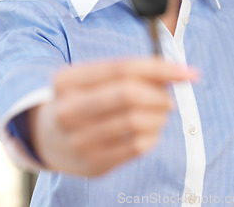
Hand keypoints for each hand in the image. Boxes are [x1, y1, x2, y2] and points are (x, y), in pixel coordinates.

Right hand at [28, 57, 198, 175]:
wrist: (42, 137)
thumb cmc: (77, 98)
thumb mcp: (90, 78)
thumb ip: (126, 72)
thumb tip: (171, 75)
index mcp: (67, 80)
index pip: (123, 68)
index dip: (161, 68)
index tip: (190, 72)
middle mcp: (68, 110)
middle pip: (129, 94)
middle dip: (160, 94)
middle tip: (170, 97)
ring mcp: (78, 140)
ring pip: (137, 122)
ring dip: (159, 115)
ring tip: (159, 112)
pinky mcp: (92, 164)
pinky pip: (137, 147)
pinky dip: (153, 135)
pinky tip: (150, 130)